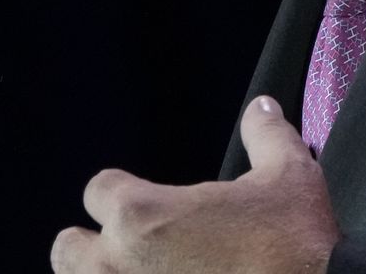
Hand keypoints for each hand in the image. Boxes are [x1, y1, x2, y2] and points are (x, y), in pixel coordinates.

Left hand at [50, 96, 340, 273]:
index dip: (122, 195)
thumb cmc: (297, 248)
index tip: (149, 207)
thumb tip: (263, 106)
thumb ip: (267, 136)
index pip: (99, 190)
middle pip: (68, 249)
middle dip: (93, 248)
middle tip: (133, 256)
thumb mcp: (290, 178)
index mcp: (141, 215)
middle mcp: (116, 265)